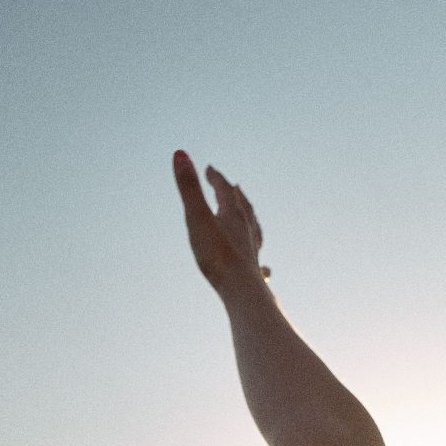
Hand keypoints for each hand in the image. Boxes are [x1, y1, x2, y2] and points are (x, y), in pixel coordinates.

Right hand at [172, 150, 271, 299]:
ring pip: (254, 231)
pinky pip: (259, 263)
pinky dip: (260, 260)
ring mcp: (252, 252)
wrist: (241, 292)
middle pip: (243, 207)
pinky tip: (266, 269)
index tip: (209, 168)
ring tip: (250, 215)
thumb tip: (180, 153)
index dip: (216, 178)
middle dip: (235, 195)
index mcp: (233, 216)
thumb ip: (188, 188)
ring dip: (251, 219)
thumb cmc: (217, 256)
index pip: (225, 190)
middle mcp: (247, 231)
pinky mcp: (253, 273)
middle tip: (233, 186)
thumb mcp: (197, 218)